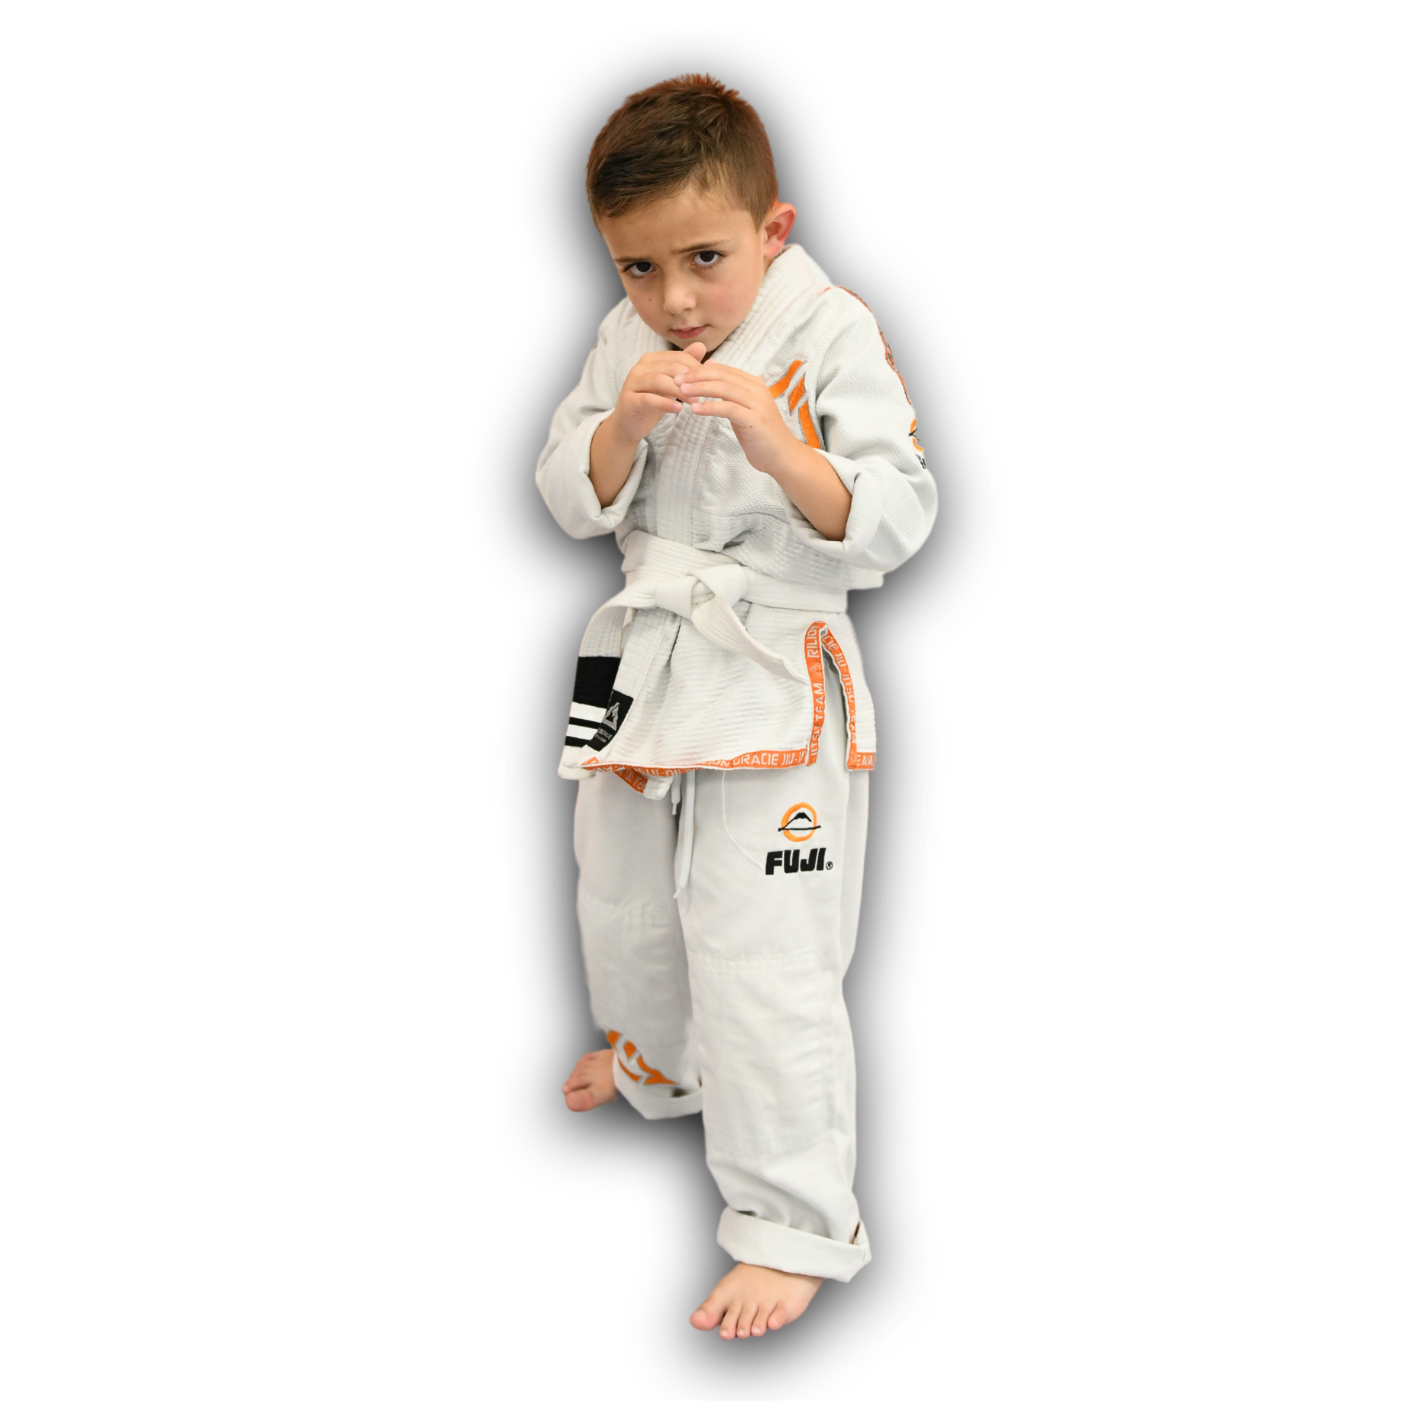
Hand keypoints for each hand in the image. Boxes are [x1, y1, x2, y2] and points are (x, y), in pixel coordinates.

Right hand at [612, 341, 708, 443]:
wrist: (629, 424)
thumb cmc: (652, 402)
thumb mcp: (670, 383)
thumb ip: (683, 365)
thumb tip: (701, 346)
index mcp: (651, 360)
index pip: (677, 357)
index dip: (695, 368)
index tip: (709, 381)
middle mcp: (640, 367)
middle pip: (670, 367)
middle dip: (689, 379)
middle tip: (704, 392)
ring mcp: (632, 382)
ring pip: (659, 381)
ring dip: (680, 391)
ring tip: (695, 402)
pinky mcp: (629, 400)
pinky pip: (649, 399)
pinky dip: (665, 403)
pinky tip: (678, 409)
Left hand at [673, 361, 794, 476]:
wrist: (782, 455)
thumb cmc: (759, 434)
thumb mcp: (742, 407)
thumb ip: (729, 390)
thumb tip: (711, 367)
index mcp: (753, 383)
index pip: (723, 369)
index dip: (700, 369)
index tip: (680, 374)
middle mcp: (757, 389)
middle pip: (722, 375)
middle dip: (697, 376)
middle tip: (676, 380)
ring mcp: (757, 403)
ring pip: (724, 388)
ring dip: (701, 388)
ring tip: (682, 391)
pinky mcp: (754, 419)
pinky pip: (728, 408)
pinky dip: (710, 407)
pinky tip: (695, 409)